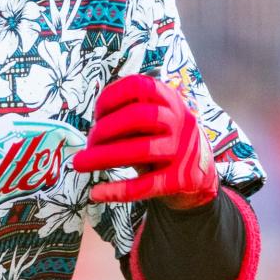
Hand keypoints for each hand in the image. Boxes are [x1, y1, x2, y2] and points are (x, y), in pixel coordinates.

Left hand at [72, 74, 218, 208]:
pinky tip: (96, 193)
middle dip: (105, 129)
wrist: (199, 171)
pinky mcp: (180, 179)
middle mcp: (179, 120)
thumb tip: (92, 132)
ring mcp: (182, 150)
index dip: (112, 97)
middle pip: (139, 117)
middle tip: (88, 143)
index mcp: (169, 99)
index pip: (139, 86)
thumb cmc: (162, 139)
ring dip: (104, 157)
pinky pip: (146, 185)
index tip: (96, 114)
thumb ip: (127, 117)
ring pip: (142, 150)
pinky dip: (117, 190)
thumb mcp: (150, 120)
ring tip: (80, 164)